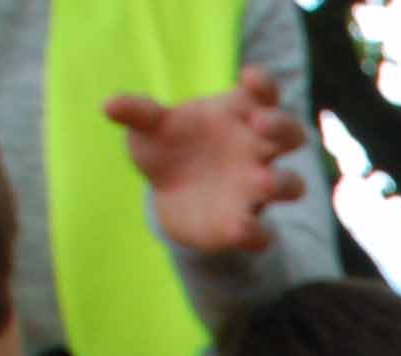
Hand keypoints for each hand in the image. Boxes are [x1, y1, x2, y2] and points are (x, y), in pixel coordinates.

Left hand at [107, 67, 307, 255]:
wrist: (167, 197)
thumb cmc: (167, 150)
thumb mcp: (147, 129)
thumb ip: (137, 114)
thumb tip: (108, 105)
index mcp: (238, 117)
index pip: (263, 95)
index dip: (264, 85)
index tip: (249, 77)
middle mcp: (256, 152)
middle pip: (291, 134)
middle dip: (282, 127)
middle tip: (260, 125)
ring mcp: (255, 189)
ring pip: (291, 184)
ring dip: (282, 182)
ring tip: (261, 181)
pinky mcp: (246, 225)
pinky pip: (263, 232)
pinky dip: (256, 232)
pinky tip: (239, 227)